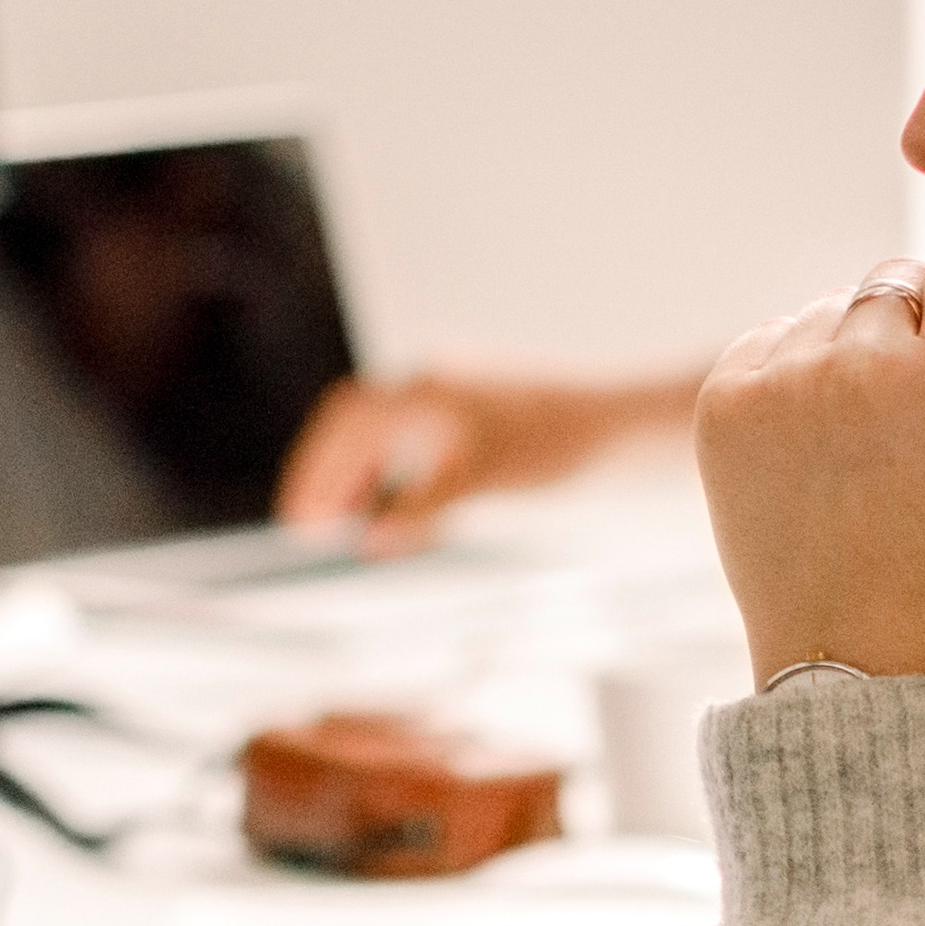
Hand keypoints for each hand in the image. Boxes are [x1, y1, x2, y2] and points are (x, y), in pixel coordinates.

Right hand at [272, 370, 699, 553]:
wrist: (625, 427)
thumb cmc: (559, 447)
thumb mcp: (482, 479)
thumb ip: (422, 508)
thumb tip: (369, 542)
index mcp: (425, 387)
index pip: (346, 420)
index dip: (314, 468)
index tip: (298, 520)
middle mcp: (435, 383)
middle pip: (358, 425)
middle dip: (330, 476)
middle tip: (310, 532)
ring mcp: (458, 398)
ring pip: (389, 435)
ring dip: (362, 478)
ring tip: (346, 527)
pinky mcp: (482, 418)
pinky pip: (419, 442)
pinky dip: (397, 475)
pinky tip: (401, 511)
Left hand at [697, 211, 924, 682]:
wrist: (854, 660)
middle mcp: (861, 362)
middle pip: (895, 283)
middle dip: (917, 328)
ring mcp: (783, 379)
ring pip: (835, 311)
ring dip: (856, 352)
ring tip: (883, 437)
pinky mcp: (727, 398)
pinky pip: (775, 342)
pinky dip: (797, 378)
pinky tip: (830, 447)